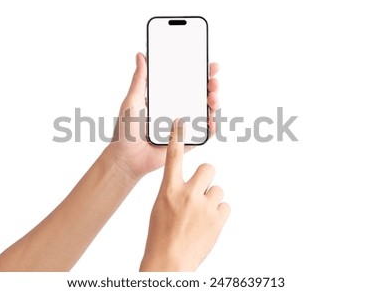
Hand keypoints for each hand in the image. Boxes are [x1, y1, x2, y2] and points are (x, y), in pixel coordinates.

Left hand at [106, 53, 219, 180]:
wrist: (126, 158)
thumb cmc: (125, 130)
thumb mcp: (132, 101)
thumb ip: (139, 80)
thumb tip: (140, 55)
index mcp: (166, 98)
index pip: (187, 82)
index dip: (200, 73)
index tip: (209, 65)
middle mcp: (177, 110)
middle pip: (200, 95)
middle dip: (211, 86)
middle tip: (213, 82)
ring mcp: (183, 126)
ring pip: (205, 113)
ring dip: (214, 104)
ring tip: (213, 99)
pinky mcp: (186, 142)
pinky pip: (203, 135)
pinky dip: (211, 128)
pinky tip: (211, 121)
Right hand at [140, 120, 229, 271]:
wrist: (169, 262)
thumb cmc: (161, 235)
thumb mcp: (161, 207)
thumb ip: (174, 192)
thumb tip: (189, 186)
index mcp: (168, 190)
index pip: (174, 157)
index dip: (178, 137)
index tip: (183, 124)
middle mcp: (188, 194)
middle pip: (208, 168)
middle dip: (207, 177)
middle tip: (201, 191)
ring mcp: (204, 206)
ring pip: (218, 189)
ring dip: (212, 200)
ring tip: (201, 216)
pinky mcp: (218, 219)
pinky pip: (225, 206)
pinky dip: (218, 214)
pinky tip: (208, 225)